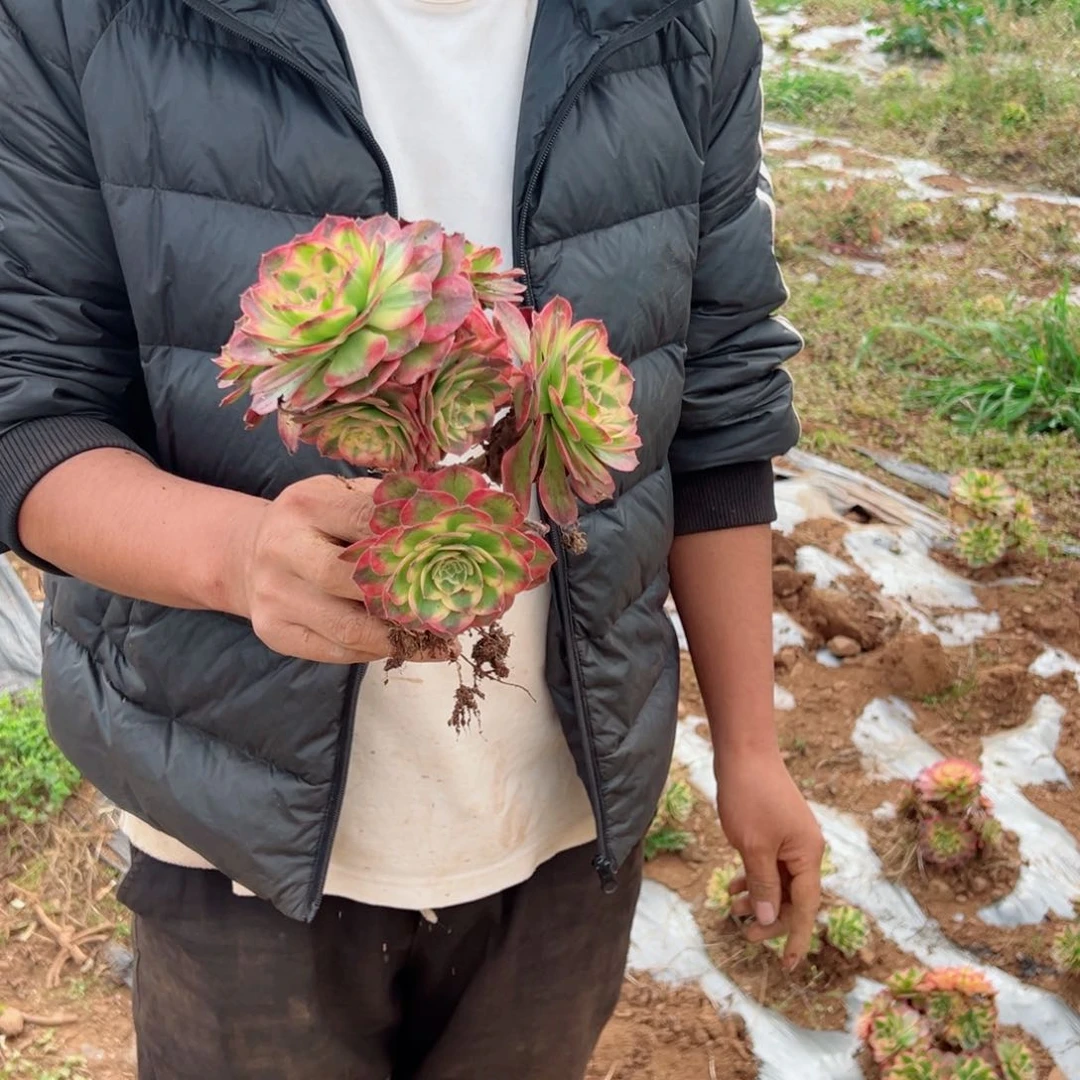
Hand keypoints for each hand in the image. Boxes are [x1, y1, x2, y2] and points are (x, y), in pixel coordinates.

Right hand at [228, 474, 444, 665]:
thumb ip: (386, 506)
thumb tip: (449, 524)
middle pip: (354, 581)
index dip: (413, 541)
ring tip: (440, 641)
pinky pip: (336, 652)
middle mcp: (284, 548)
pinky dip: (376, 652)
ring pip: (349, 628)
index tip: (454, 558)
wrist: (248, 552)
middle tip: (451, 610)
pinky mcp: (274, 631)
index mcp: (308, 503)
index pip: (367, 521)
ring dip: (400, 639)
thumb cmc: (316, 523)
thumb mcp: (341, 497)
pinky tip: (405, 647)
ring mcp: (275, 594)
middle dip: (407, 598)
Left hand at [715, 747, 823, 970]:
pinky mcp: (776, 830)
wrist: (745, 752)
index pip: (806, 907)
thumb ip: (762, 884)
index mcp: (808, 855)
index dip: (797, 936)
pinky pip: (770, 864)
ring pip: (780, 881)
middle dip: (771, 918)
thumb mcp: (752, 846)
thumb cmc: (749, 796)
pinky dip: (755, 877)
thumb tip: (767, 919)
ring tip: (734, 907)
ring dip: (760, 897)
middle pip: (794, 897)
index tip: (790, 965)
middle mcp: (806, 849)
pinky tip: (735, 884)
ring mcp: (791, 839)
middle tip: (744, 933)